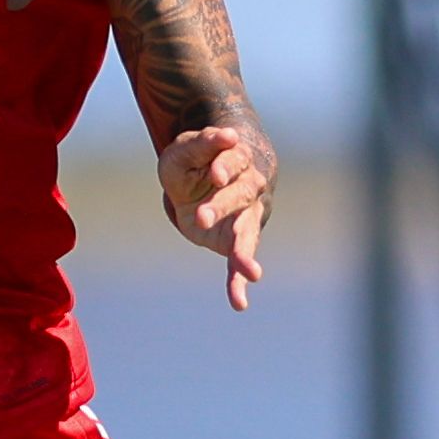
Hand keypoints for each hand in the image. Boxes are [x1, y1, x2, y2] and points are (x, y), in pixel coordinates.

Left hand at [157, 123, 272, 309]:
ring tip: (253, 273)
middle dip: (222, 206)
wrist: (207, 181)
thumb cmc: (195, 161)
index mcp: (237, 161)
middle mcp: (249, 189)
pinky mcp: (236, 241)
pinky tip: (239, 302)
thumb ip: (203, 143)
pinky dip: (238, 282)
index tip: (214, 174)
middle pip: (240, 196)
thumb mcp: (185, 150)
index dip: (224, 168)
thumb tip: (228, 136)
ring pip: (247, 233)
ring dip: (246, 253)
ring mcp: (246, 217)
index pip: (233, 163)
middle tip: (202, 217)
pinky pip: (239, 262)